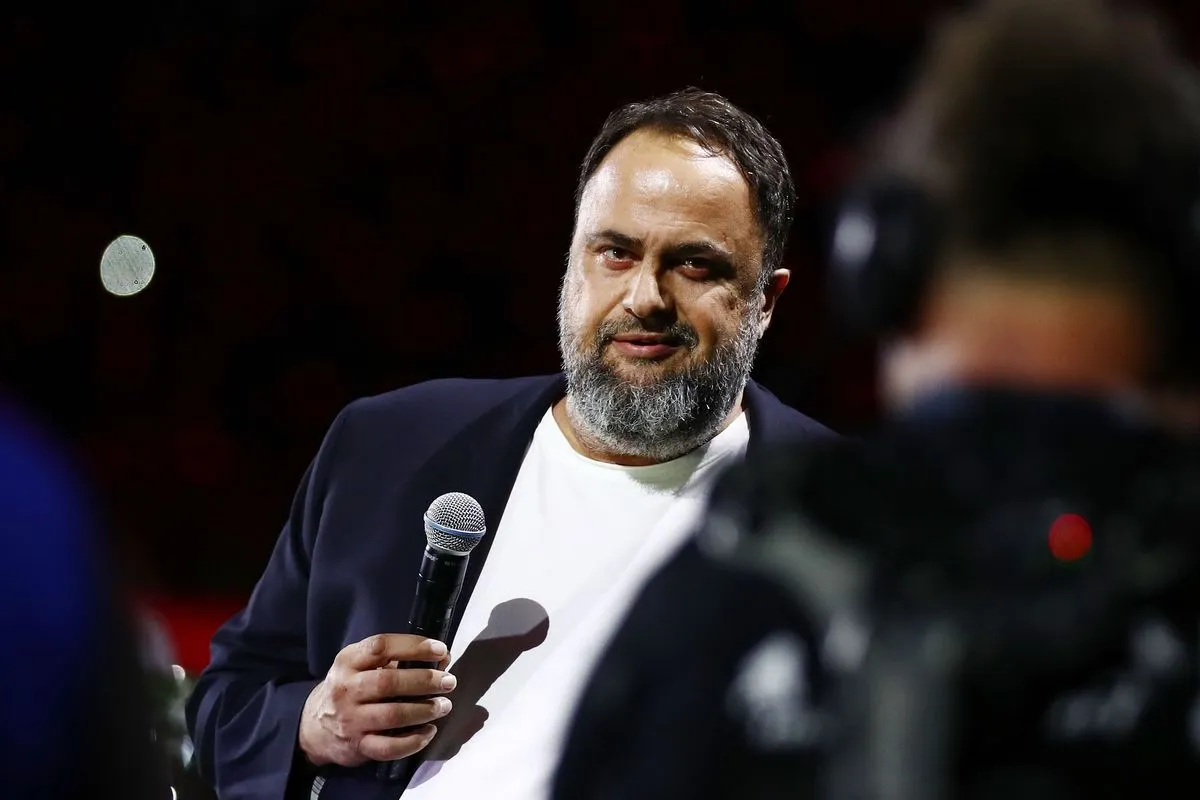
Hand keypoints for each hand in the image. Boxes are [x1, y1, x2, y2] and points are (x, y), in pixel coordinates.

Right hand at [298, 634, 456, 766]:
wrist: (313, 728)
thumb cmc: (347, 688)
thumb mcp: (356, 665)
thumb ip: (390, 659)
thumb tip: (440, 658)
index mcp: (348, 661)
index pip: (381, 646)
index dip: (414, 646)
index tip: (440, 650)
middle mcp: (347, 689)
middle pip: (389, 682)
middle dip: (425, 681)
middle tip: (449, 682)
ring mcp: (351, 720)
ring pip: (392, 715)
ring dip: (424, 710)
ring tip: (444, 706)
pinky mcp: (357, 746)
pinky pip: (389, 747)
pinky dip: (414, 741)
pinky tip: (429, 732)